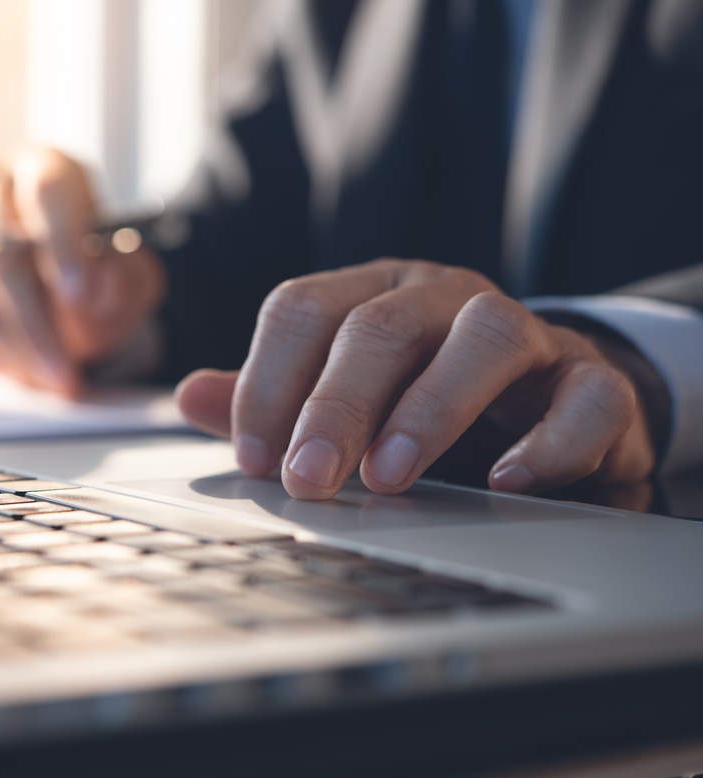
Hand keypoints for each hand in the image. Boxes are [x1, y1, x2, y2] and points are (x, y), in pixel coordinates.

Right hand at [0, 148, 164, 396]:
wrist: (48, 284)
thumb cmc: (92, 275)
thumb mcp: (128, 278)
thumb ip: (123, 281)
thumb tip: (93, 286)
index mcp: (44, 166)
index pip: (45, 191)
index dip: (62, 245)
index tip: (79, 296)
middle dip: (34, 326)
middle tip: (64, 373)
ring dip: (10, 350)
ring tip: (45, 379)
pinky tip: (13, 369)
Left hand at [176, 259, 655, 498]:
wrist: (545, 405)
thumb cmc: (419, 402)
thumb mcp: (337, 399)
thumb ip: (268, 399)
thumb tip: (187, 396)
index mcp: (371, 296)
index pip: (303, 309)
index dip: (268, 380)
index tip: (252, 458)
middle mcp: (444, 299)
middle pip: (383, 325)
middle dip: (335, 404)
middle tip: (307, 478)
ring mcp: (525, 334)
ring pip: (486, 336)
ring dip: (430, 408)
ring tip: (389, 475)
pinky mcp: (592, 382)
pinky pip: (586, 396)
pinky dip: (548, 439)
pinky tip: (505, 479)